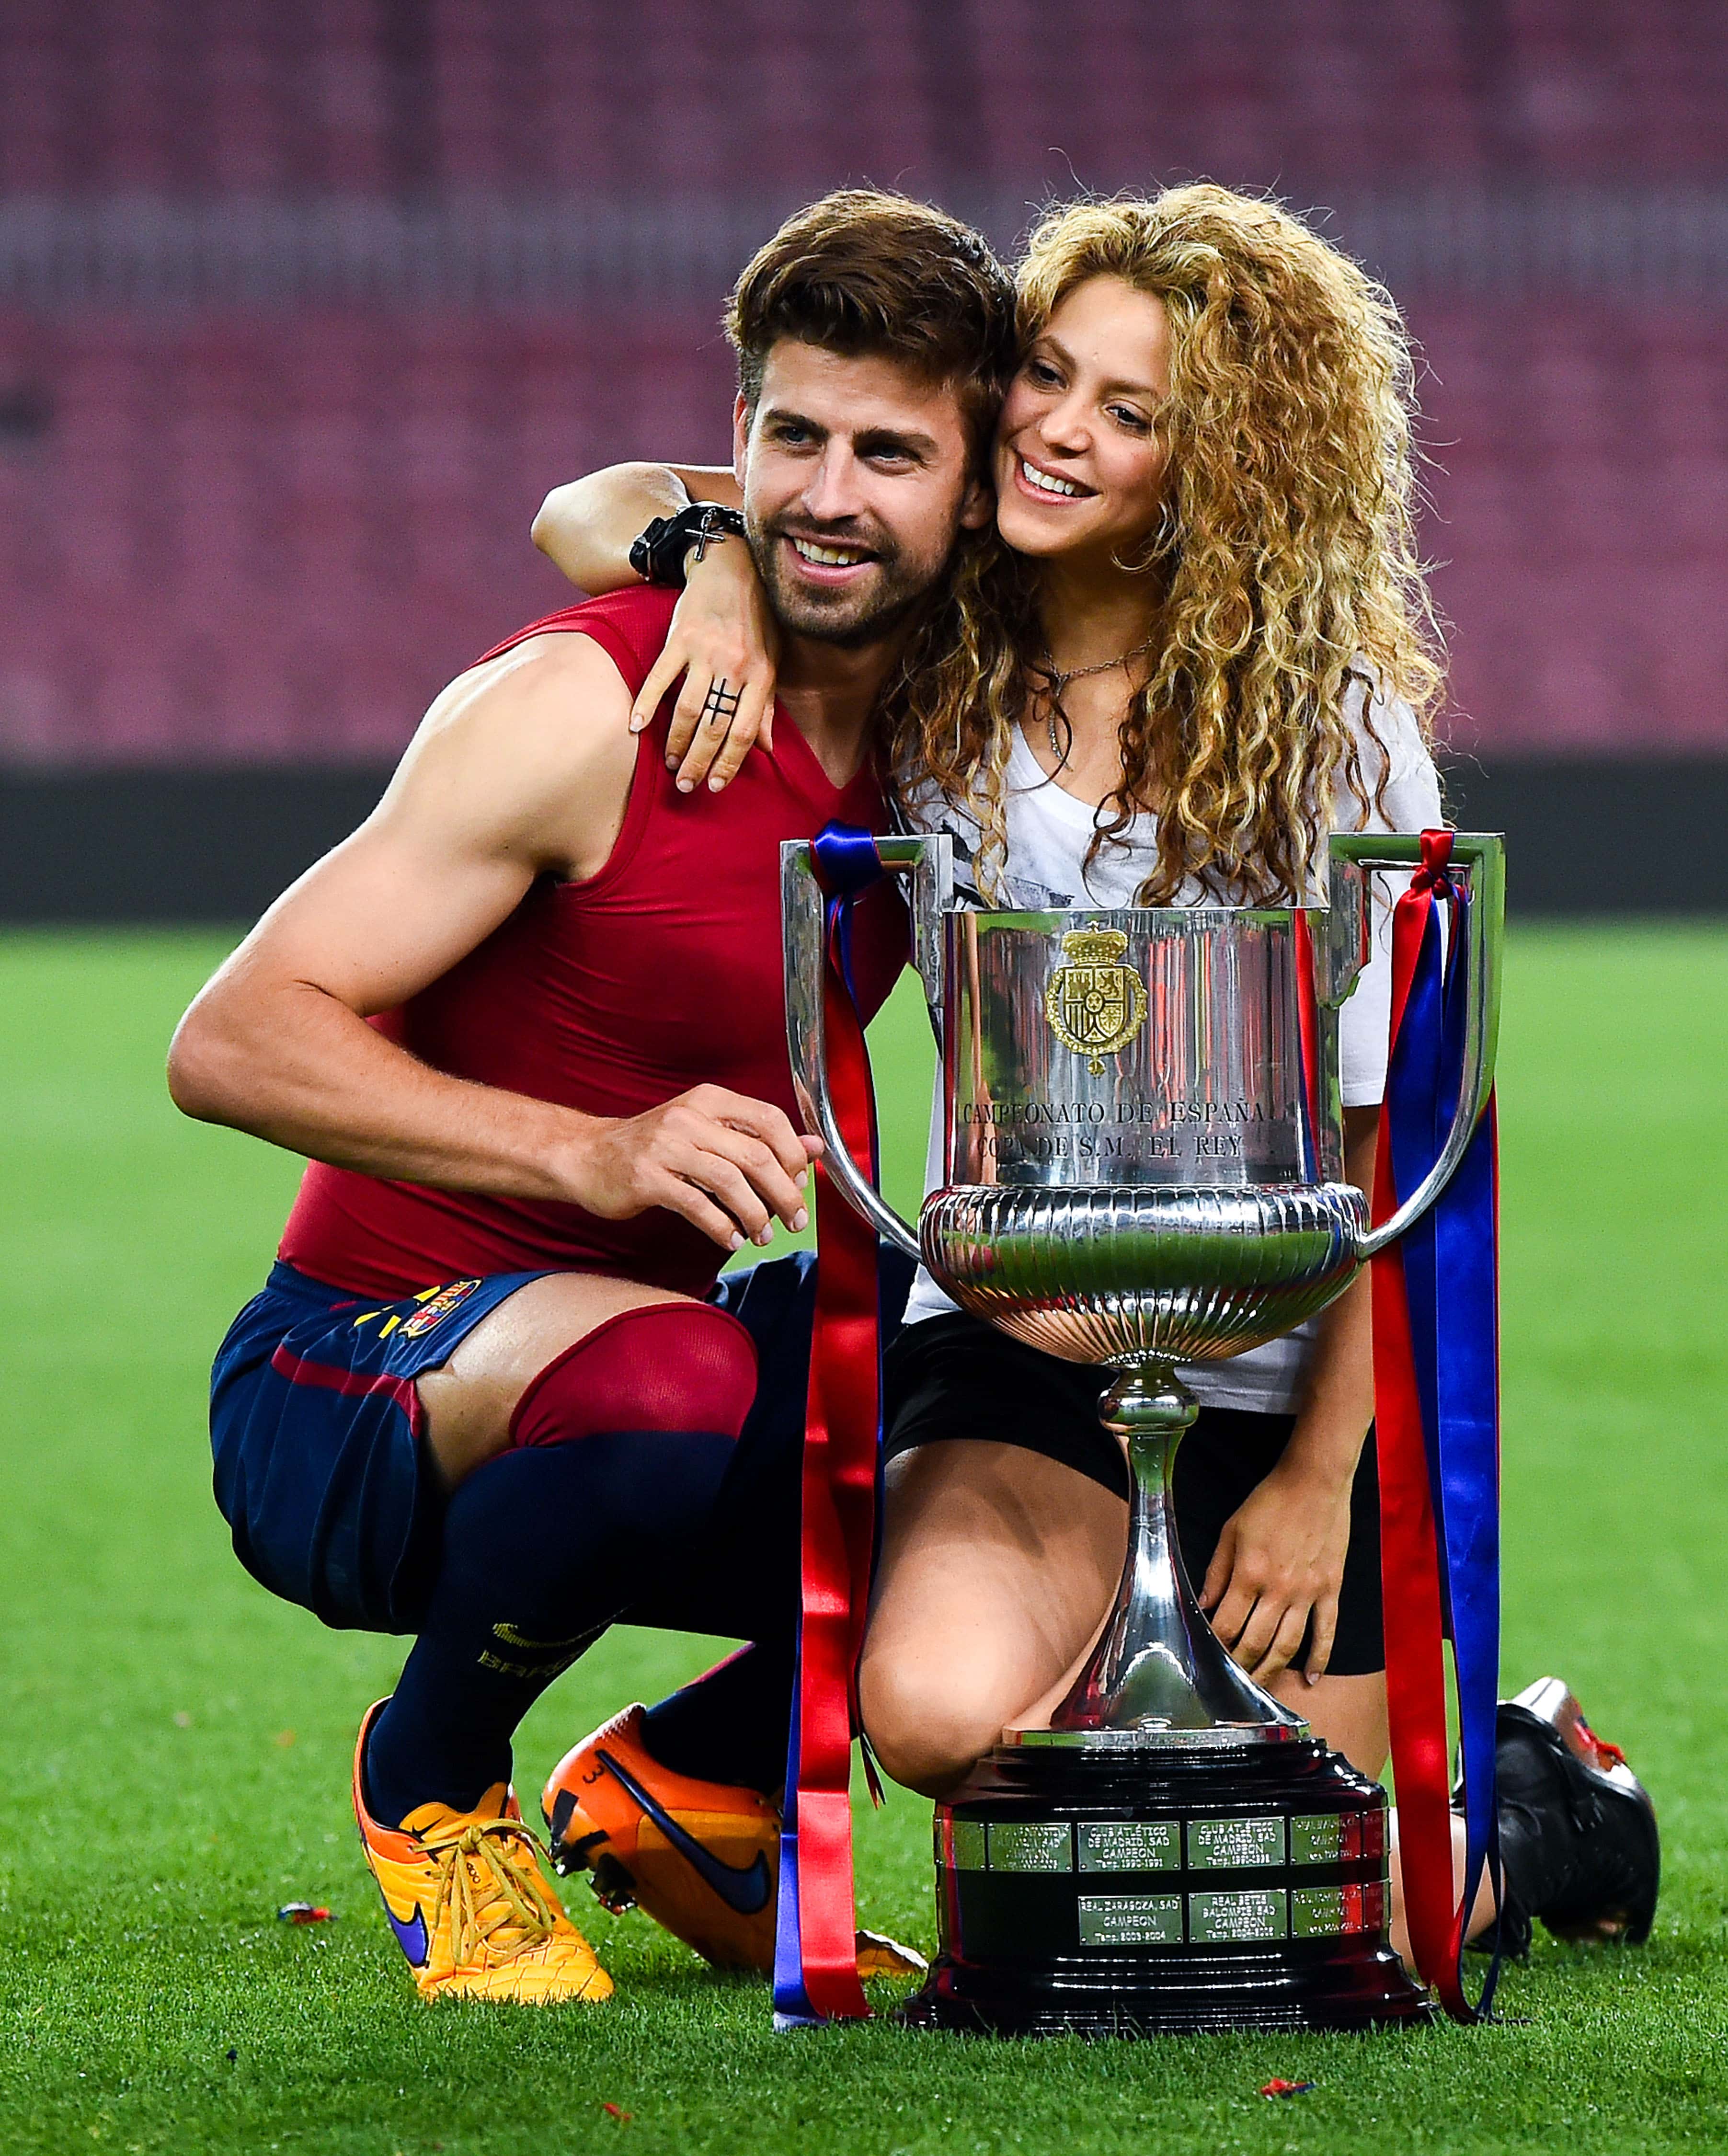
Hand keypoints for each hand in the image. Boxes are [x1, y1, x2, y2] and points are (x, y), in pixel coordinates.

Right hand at [562, 1084, 819, 1252]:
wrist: (586, 1155)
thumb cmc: (652, 1147)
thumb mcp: (706, 1132)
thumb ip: (757, 1139)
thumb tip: (814, 1148)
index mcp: (709, 1100)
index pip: (769, 1120)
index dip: (793, 1155)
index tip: (801, 1183)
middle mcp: (689, 1117)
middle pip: (756, 1156)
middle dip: (784, 1194)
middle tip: (795, 1220)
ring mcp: (666, 1146)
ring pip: (730, 1182)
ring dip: (756, 1216)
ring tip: (763, 1236)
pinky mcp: (647, 1177)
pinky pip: (697, 1206)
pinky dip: (722, 1228)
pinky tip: (731, 1240)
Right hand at [630, 540, 778, 794]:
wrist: (733, 568)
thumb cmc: (756, 619)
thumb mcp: (772, 660)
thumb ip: (767, 705)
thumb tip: (766, 748)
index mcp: (760, 676)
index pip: (744, 731)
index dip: (730, 763)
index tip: (715, 785)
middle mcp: (734, 667)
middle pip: (714, 726)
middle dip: (698, 761)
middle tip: (685, 785)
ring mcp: (705, 653)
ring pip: (689, 709)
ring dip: (675, 742)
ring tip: (668, 764)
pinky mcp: (679, 639)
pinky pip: (660, 678)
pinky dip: (646, 703)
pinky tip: (636, 726)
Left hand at [1198, 1455, 1354, 1683]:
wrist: (1315, 1482)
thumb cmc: (1269, 1502)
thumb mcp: (1231, 1531)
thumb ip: (1216, 1571)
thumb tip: (1203, 1605)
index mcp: (1249, 1573)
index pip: (1228, 1625)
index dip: (1216, 1647)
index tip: (1207, 1661)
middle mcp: (1279, 1589)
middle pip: (1256, 1642)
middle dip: (1241, 1668)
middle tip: (1230, 1686)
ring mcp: (1308, 1592)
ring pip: (1288, 1645)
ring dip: (1273, 1671)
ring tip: (1260, 1689)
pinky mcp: (1331, 1589)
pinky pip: (1326, 1631)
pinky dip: (1320, 1658)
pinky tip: (1311, 1679)